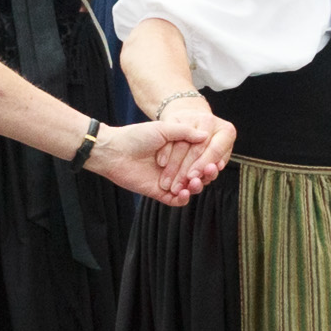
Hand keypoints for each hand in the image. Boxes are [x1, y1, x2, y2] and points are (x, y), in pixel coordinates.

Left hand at [86, 112, 226, 202]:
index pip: (199, 159)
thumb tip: (205, 135)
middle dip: (205, 175)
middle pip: (197, 175)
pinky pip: (175, 201)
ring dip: (196, 187)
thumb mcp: (164, 129)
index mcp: (178, 152)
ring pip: (188, 189)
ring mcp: (168, 181)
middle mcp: (175, 167)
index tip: (216, 159)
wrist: (114, 150)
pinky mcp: (158, 193)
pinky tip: (185, 191)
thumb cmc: (136, 136)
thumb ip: (184, 133)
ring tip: (196, 181)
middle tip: (210, 171)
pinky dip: (182, 198)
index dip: (209, 160)